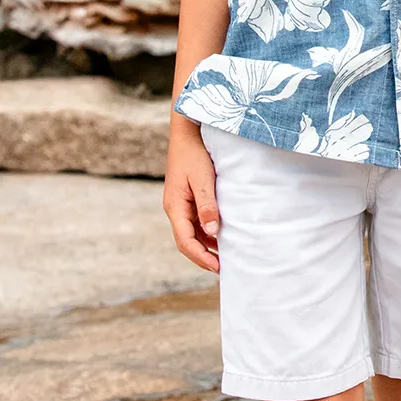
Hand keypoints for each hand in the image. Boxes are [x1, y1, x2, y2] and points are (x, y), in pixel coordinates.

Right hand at [163, 123, 220, 270]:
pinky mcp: (188, 198)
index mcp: (175, 207)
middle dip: (203, 256)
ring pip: (191, 233)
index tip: (217, 267)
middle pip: (187, 241)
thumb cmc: (195, 153)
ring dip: (206, 245)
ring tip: (225, 256)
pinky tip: (221, 235)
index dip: (200, 257)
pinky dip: (207, 232)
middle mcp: (175, 208)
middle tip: (223, 268)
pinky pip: (195, 222)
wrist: (188, 133)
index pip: (185, 241)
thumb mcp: (203, 179)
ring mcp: (181, 204)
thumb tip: (212, 231)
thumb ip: (207, 204)